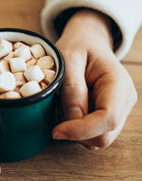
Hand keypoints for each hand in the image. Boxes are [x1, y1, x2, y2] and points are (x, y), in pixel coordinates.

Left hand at [53, 9, 136, 148]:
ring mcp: (120, 110)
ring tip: (64, 105)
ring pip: (99, 139)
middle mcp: (125, 100)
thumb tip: (71, 120)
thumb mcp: (68, 59)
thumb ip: (72, 88)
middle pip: (104, 135)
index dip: (81, 130)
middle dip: (77, 132)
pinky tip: (70, 109)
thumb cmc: (78, 45)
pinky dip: (78, 129)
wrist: (87, 40)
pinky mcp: (110, 116)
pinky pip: (94, 134)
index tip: (56, 131)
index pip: (107, 118)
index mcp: (118, 82)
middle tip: (56, 112)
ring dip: (77, 131)